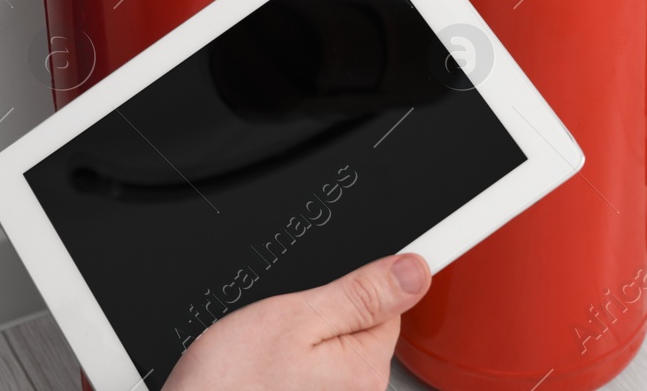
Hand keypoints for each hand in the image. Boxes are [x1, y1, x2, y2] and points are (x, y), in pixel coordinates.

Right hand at [163, 253, 431, 390]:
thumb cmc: (230, 386)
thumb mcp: (293, 319)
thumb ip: (360, 294)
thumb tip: (416, 268)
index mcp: (366, 366)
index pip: (389, 303)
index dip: (350, 286)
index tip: (320, 293)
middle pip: (360, 331)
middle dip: (322, 319)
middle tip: (277, 331)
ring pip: (333, 355)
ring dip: (302, 347)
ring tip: (262, 356)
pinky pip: (313, 379)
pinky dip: (289, 370)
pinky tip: (261, 374)